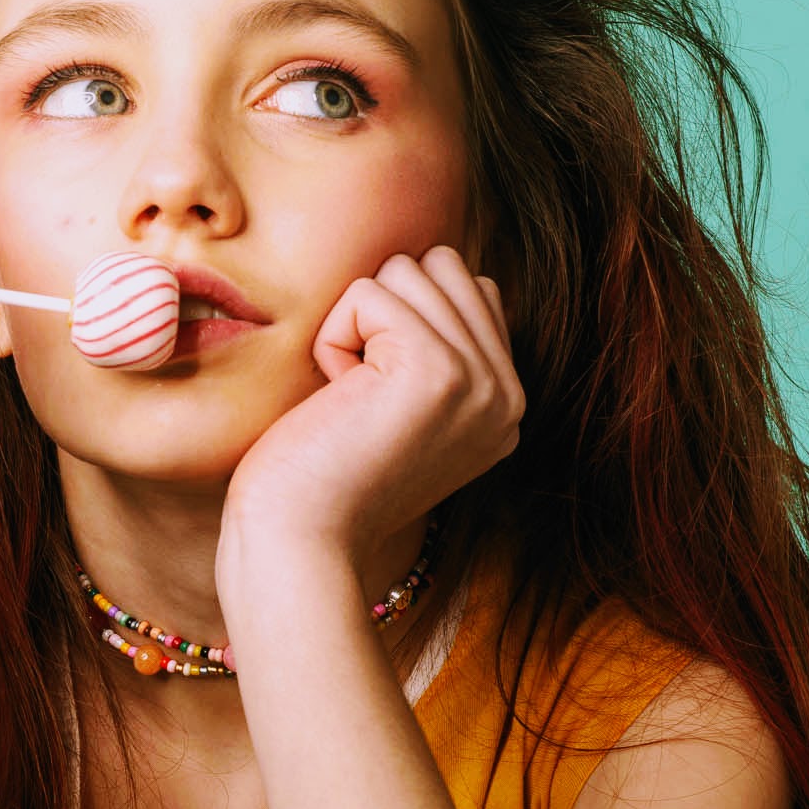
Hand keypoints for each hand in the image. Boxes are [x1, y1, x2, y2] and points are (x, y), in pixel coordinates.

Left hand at [217, 245, 522, 591]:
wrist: (301, 542)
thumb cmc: (323, 474)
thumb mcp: (400, 409)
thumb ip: (434, 347)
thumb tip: (432, 266)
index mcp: (505, 403)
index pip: (471, 286)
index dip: (401, 317)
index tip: (377, 395)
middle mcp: (507, 393)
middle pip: (442, 265)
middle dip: (380, 308)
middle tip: (360, 390)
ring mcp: (480, 380)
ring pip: (406, 270)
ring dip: (353, 323)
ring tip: (349, 396)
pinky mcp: (437, 368)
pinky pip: (368, 292)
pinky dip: (332, 336)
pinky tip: (336, 396)